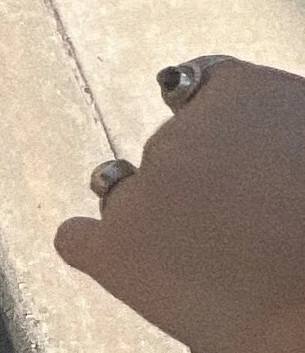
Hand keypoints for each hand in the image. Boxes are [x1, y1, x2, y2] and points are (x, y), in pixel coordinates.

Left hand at [54, 57, 304, 352]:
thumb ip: (274, 136)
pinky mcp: (116, 249)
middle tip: (256, 235)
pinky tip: (118, 262)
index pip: (204, 90)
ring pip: (127, 197)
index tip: (248, 167)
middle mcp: (178, 130)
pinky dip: (92, 247)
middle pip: (171, 152)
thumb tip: (240, 152)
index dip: (227, 134)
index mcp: (241, 90)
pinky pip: (78, 240)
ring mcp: (140, 189)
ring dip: (156, 220)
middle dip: (203, 186)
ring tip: (213, 262)